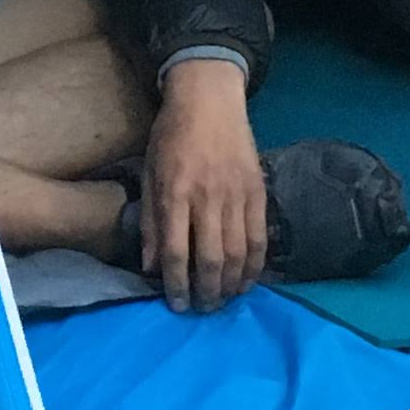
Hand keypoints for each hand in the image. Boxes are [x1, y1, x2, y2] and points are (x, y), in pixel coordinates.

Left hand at [141, 59, 265, 311]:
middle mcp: (208, 197)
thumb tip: (151, 267)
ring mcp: (237, 195)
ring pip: (239, 253)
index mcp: (175, 192)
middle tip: (203, 309)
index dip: (176, 284)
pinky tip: (248, 281)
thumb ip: (151, 222)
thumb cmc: (171, 136)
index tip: (177, 304)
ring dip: (232, 285)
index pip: (177, 251)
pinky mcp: (259, 192)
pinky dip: (255, 265)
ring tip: (223, 300)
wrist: (209, 100)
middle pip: (211, 258)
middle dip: (207, 292)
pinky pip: (259, 237)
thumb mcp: (149, 174)